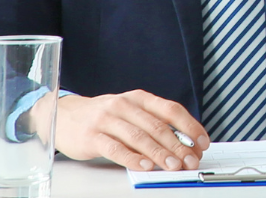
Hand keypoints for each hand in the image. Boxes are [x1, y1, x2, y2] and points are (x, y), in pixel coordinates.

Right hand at [51, 90, 207, 170]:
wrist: (63, 115)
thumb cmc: (103, 116)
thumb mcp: (130, 113)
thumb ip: (153, 124)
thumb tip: (184, 145)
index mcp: (139, 98)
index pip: (171, 110)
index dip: (190, 127)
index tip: (202, 143)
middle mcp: (124, 106)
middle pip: (158, 126)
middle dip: (178, 146)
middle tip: (190, 160)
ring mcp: (106, 120)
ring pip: (139, 137)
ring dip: (160, 154)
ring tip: (173, 166)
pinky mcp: (92, 136)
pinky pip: (116, 149)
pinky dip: (133, 158)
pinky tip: (145, 166)